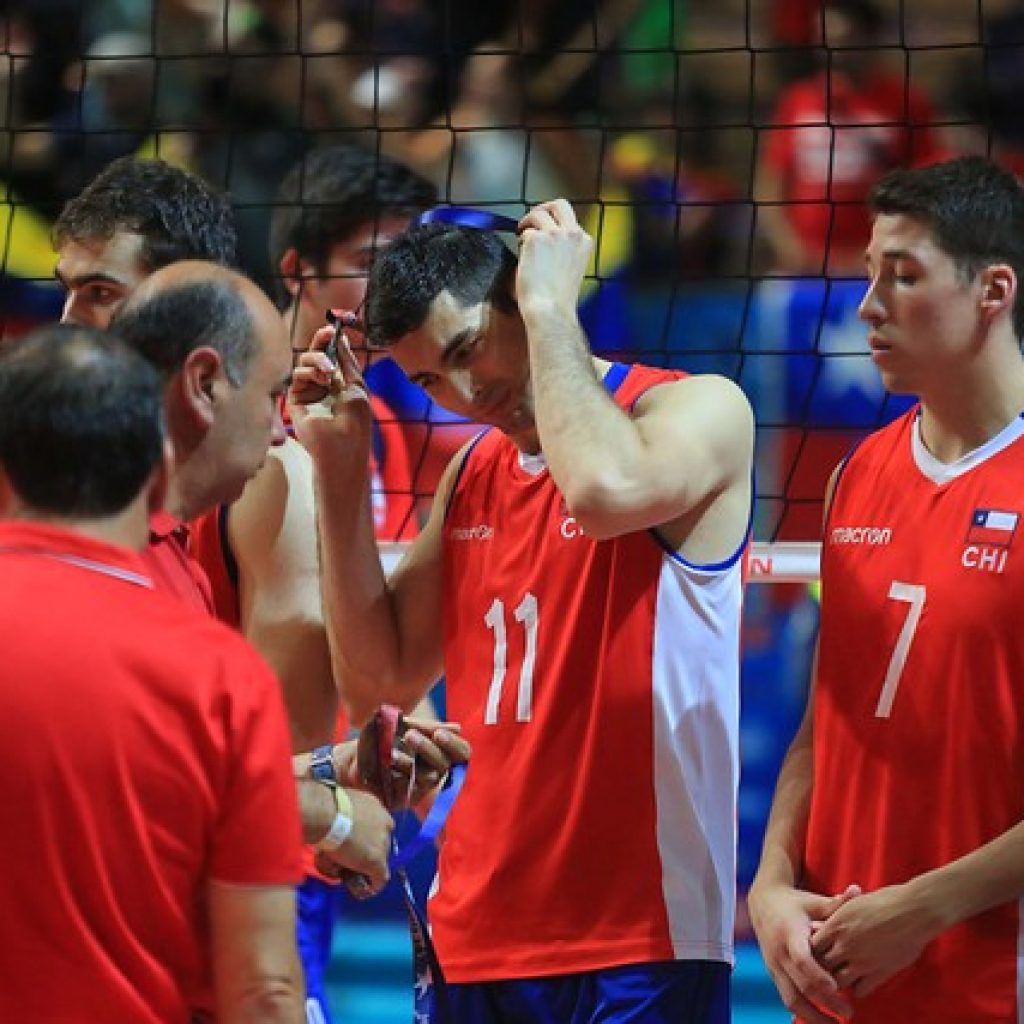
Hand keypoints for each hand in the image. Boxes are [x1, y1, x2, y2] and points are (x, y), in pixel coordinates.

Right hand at [286, 321, 371, 460]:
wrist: (342, 448)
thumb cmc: (355, 422)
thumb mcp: (357, 386)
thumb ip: (347, 362)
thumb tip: (340, 337)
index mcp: (340, 383)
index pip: (333, 357)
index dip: (333, 342)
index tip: (336, 328)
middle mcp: (322, 386)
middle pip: (316, 355)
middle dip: (321, 341)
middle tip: (327, 332)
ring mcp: (308, 393)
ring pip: (304, 362)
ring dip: (317, 359)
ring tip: (329, 371)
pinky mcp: (294, 400)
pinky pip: (295, 377)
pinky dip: (308, 373)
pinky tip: (321, 380)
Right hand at [314, 788, 393, 896]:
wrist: (326, 814)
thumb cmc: (326, 806)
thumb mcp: (341, 806)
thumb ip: (346, 817)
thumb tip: (338, 829)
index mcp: (376, 806)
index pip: (377, 825)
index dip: (367, 837)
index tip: (357, 844)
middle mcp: (384, 822)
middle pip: (380, 841)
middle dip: (367, 850)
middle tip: (352, 859)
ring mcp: (382, 842)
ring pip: (379, 858)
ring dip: (366, 865)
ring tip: (352, 873)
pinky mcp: (376, 860)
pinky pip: (380, 877)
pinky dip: (374, 884)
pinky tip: (367, 890)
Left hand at [355, 715, 469, 809]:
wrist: (349, 758)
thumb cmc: (378, 740)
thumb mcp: (403, 728)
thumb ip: (427, 727)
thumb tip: (458, 728)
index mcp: (436, 754)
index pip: (460, 753)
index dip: (454, 744)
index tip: (439, 732)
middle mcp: (432, 772)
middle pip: (445, 764)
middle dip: (430, 748)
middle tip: (412, 734)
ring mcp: (419, 787)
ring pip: (430, 776)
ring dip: (416, 758)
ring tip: (400, 743)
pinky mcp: (404, 799)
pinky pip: (410, 787)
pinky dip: (401, 771)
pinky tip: (390, 759)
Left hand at [515, 199, 592, 319]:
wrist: (551, 311)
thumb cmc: (558, 300)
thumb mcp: (571, 268)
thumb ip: (563, 250)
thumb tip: (543, 239)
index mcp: (584, 242)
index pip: (570, 220)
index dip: (554, 224)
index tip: (545, 231)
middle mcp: (573, 234)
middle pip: (558, 204)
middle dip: (543, 209)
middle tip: (530, 222)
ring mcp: (554, 235)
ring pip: (537, 213)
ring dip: (527, 224)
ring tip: (521, 239)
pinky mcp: (535, 239)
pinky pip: (524, 233)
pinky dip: (521, 242)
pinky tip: (522, 257)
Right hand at [748, 881, 860, 1022]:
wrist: (763, 903)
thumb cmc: (795, 903)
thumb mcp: (813, 901)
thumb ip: (836, 903)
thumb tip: (858, 890)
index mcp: (790, 933)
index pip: (802, 960)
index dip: (818, 976)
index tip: (837, 988)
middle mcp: (779, 953)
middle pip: (800, 985)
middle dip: (824, 1004)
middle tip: (849, 1014)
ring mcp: (775, 965)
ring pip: (791, 999)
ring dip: (813, 1017)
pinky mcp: (774, 974)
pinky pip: (787, 998)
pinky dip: (803, 1013)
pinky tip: (821, 1021)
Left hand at [810, 882, 944, 998]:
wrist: (913, 910)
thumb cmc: (885, 900)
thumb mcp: (853, 902)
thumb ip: (836, 915)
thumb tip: (821, 925)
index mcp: (836, 924)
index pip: (812, 945)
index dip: (815, 950)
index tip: (821, 951)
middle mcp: (845, 944)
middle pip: (822, 965)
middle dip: (823, 967)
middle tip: (828, 968)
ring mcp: (861, 961)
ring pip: (838, 982)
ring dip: (839, 981)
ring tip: (843, 978)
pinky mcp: (879, 973)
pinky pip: (859, 991)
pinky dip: (858, 989)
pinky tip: (862, 982)